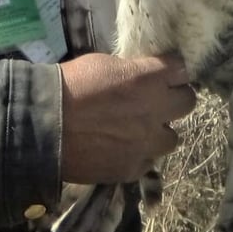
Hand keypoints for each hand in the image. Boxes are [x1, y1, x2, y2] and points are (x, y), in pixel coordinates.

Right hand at [59, 53, 195, 183]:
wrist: (44, 125)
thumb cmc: (72, 84)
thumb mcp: (105, 63)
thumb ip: (132, 71)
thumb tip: (141, 77)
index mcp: (150, 79)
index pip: (182, 69)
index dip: (173, 70)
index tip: (164, 72)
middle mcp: (157, 110)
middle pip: (188, 102)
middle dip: (174, 99)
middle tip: (157, 99)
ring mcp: (147, 143)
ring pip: (172, 138)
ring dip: (159, 131)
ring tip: (139, 129)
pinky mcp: (133, 168)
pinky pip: (148, 160)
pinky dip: (139, 154)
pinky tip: (121, 148)